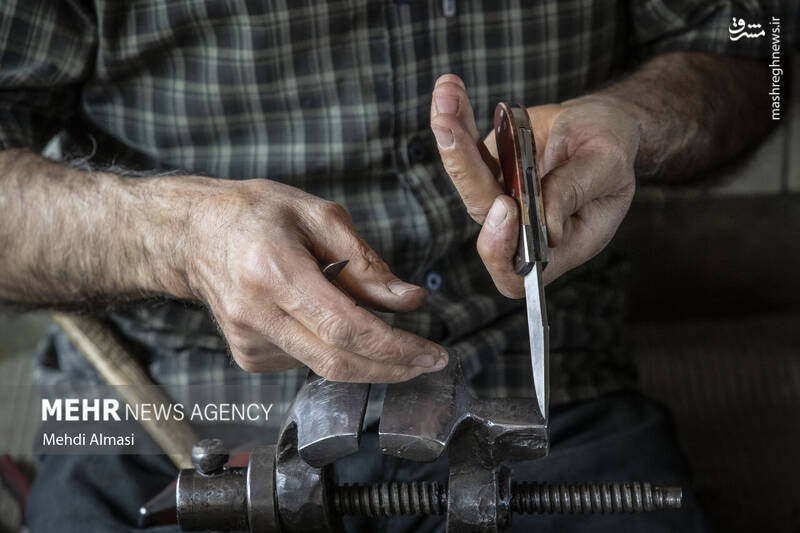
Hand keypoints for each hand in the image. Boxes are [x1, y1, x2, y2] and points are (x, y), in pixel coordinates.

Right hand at [182, 178, 447, 381]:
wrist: (192, 234)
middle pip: (337, 362)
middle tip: (427, 361)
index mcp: (274, 271)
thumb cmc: (256, 214)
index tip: (431, 355)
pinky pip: (306, 360)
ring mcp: (248, 340)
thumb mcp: (318, 216)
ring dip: (361, 350)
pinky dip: (330, 344)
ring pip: (324, 365)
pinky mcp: (248, 355)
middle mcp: (256, 313)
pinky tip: (319, 313)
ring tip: (357, 308)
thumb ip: (366, 262)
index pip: (344, 327)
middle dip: (391, 367)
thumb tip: (409, 300)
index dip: (393, 348)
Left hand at [430, 74, 636, 296]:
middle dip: (463, 168)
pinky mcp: (488, 168)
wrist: (601, 125)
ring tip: (448, 96)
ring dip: (452, 136)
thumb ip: (575, 192)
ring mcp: (500, 196)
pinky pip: (465, 149)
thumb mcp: (607, 165)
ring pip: (465, 178)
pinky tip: (450, 89)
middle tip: (450, 126)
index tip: (506, 206)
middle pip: (483, 213)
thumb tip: (546, 228)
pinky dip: (456, 118)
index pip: (517, 269)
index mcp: (559, 242)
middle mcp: (521, 226)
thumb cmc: (612, 149)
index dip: (502, 249)